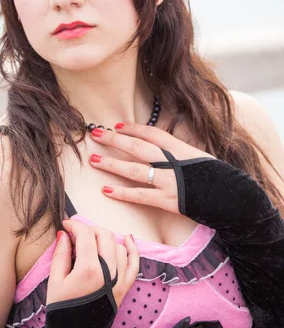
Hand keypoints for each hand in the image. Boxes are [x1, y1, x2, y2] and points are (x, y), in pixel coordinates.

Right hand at [47, 218, 138, 308]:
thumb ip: (60, 254)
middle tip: (76, 233)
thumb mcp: (55, 281)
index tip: (66, 225)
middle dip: (89, 229)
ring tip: (90, 241)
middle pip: (103, 235)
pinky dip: (132, 249)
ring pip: (117, 245)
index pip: (85, 234)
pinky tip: (128, 238)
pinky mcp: (124, 287)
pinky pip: (134, 263)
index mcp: (89, 269)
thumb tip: (63, 234)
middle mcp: (108, 271)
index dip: (74, 225)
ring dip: (104, 238)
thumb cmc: (62, 311)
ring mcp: (119, 279)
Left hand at [89, 122, 214, 213]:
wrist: (233, 199)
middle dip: (114, 140)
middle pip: (137, 147)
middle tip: (95, 134)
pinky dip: (122, 193)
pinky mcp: (169, 201)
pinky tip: (106, 190)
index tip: (116, 126)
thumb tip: (157, 149)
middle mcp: (172, 162)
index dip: (132, 128)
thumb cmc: (216, 178)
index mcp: (180, 148)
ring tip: (93, 159)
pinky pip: (140, 196)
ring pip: (134, 170)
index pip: (151, 133)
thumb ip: (176, 153)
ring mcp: (170, 181)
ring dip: (111, 164)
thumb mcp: (197, 158)